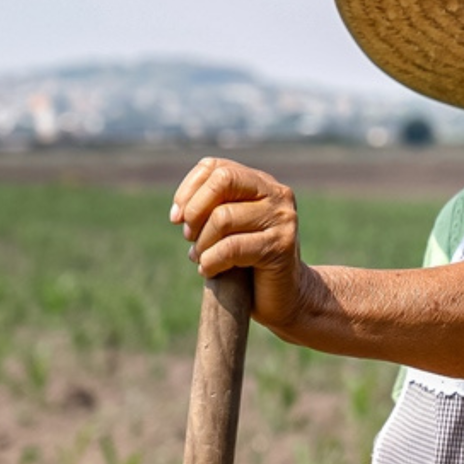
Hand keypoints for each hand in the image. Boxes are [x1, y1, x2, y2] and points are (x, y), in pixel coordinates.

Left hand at [169, 157, 308, 326]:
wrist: (285, 296)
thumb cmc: (249, 262)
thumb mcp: (229, 228)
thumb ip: (212, 209)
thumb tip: (179, 212)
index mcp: (260, 183)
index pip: (215, 167)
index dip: (188, 190)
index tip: (177, 218)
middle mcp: (276, 193)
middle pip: (222, 180)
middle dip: (195, 210)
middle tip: (189, 236)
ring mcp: (282, 218)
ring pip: (222, 218)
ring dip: (202, 244)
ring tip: (201, 258)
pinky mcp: (282, 246)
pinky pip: (231, 248)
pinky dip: (211, 262)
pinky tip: (210, 271)